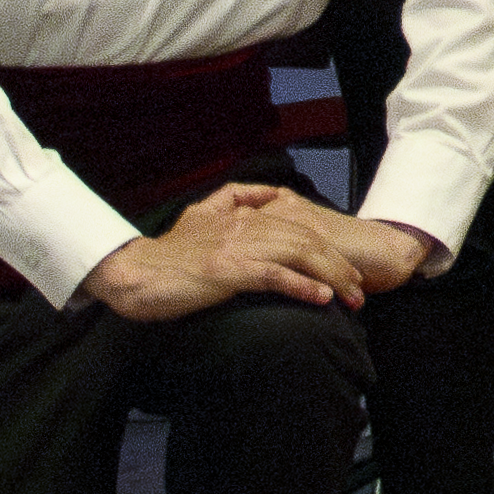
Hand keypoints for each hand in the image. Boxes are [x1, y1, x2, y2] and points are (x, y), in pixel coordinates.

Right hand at [82, 183, 344, 321]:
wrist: (133, 273)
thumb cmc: (168, 253)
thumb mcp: (201, 213)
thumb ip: (233, 198)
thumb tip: (265, 194)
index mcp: (241, 213)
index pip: (299, 226)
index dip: (328, 247)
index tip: (348, 268)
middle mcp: (243, 225)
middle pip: (307, 239)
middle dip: (339, 265)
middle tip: (360, 288)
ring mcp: (235, 246)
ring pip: (297, 255)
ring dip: (331, 277)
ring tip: (351, 296)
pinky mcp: (226, 270)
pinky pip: (273, 275)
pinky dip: (302, 285)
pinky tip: (321, 298)